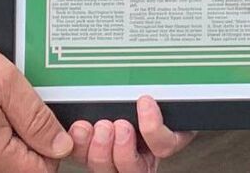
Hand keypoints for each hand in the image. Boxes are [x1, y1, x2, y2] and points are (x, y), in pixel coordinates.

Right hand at [69, 96, 196, 172]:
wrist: (178, 84)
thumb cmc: (142, 90)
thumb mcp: (111, 94)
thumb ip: (96, 102)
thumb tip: (71, 96)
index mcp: (105, 144)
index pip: (84, 154)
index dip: (80, 147)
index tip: (78, 128)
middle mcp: (125, 155)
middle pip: (105, 169)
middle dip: (100, 151)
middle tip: (103, 127)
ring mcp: (148, 154)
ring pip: (132, 169)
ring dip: (124, 149)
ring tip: (124, 125)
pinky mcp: (171, 142)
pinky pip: (163, 146)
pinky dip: (153, 127)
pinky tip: (146, 106)